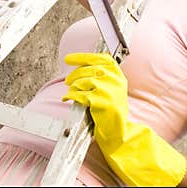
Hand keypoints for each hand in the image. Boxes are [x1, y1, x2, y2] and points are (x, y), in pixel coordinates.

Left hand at [62, 52, 186, 186]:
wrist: (119, 130)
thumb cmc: (112, 109)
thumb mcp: (112, 87)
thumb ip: (100, 75)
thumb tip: (78, 67)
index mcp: (117, 73)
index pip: (97, 58)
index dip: (81, 57)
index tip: (68, 59)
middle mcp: (114, 79)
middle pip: (86, 70)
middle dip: (73, 75)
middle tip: (67, 81)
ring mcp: (108, 89)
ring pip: (82, 81)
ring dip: (72, 87)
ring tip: (70, 92)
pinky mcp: (100, 101)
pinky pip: (79, 94)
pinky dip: (71, 96)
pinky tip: (68, 98)